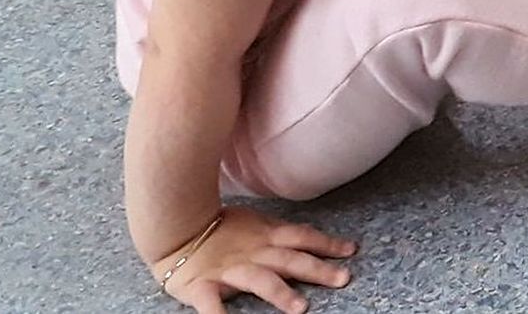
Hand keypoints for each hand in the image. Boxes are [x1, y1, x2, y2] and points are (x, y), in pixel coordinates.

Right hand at [152, 206, 354, 313]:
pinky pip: (211, 304)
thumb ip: (278, 232)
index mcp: (265, 236)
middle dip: (317, 269)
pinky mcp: (203, 286)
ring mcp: (228, 270)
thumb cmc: (218, 228)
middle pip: (290, 260)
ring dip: (281, 293)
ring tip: (301, 308)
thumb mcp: (255, 222)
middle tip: (343, 278)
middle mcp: (253, 253)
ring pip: (259, 281)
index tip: (351, 251)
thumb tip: (307, 237)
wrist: (176, 226)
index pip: (302, 237)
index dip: (327, 243)